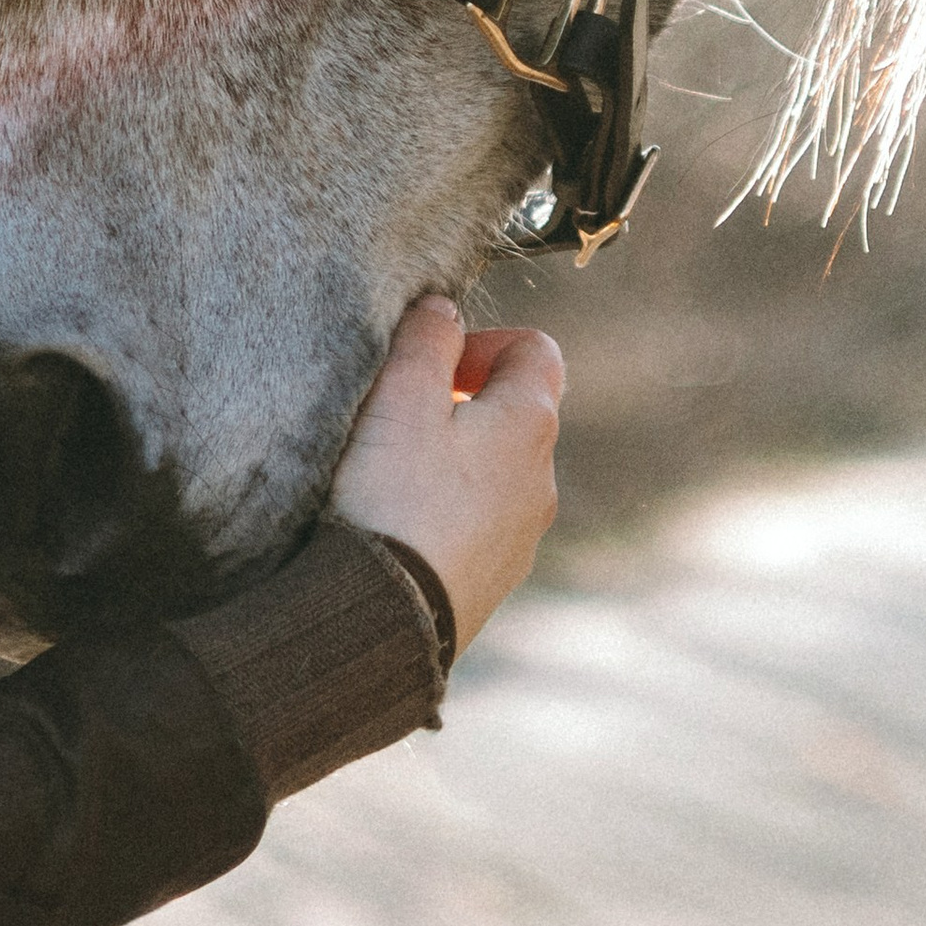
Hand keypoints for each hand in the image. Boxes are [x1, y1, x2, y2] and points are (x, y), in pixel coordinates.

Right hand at [326, 295, 561, 653]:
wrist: (383, 619)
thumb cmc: (392, 497)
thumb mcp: (400, 397)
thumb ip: (426, 339)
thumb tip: (445, 307)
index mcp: (529, 425)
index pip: (537, 350)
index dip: (484, 340)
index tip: (432, 361)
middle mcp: (541, 481)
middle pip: (516, 413)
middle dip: (462, 401)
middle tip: (400, 413)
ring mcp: (521, 538)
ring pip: (496, 473)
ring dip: (453, 459)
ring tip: (389, 472)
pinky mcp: (491, 582)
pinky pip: (477, 525)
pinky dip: (446, 510)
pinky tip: (395, 524)